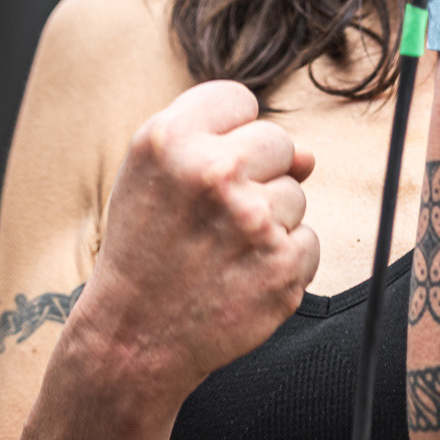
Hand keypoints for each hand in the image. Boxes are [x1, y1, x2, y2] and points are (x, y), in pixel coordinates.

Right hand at [77, 81, 318, 403]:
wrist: (132, 340)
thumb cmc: (145, 250)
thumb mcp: (151, 178)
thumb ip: (221, 143)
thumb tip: (308, 157)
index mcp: (170, 139)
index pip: (239, 100)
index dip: (228, 135)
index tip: (207, 171)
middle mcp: (213, 172)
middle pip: (278, 142)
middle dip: (256, 176)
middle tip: (214, 218)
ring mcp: (252, 219)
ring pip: (295, 195)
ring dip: (269, 223)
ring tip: (222, 252)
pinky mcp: (282, 265)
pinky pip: (308, 242)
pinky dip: (283, 262)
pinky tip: (242, 278)